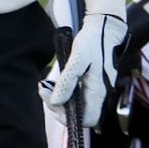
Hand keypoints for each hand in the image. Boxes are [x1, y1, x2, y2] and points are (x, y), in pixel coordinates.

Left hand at [45, 13, 125, 127]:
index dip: (68, 117)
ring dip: (59, 100)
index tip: (52, 102)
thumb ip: (67, 81)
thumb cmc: (92, 41)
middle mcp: (98, 94)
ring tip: (45, 86)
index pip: (86, 120)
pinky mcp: (91, 83)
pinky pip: (76, 96)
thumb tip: (56, 102)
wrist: (104, 27)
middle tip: (44, 91)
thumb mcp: (77, 58)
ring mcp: (95, 89)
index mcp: (97, 91)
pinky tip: (55, 83)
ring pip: (76, 106)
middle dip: (58, 107)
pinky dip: (63, 92)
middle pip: (79, 115)